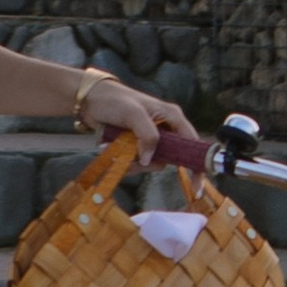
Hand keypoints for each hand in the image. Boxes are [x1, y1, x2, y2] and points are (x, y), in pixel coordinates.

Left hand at [78, 72, 196, 158]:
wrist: (90, 99)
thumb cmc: (114, 100)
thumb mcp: (133, 114)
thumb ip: (147, 135)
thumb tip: (149, 159)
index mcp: (171, 117)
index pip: (191, 143)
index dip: (196, 165)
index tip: (197, 187)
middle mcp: (165, 128)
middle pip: (168, 158)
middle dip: (149, 163)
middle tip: (132, 161)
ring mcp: (150, 137)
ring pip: (150, 162)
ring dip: (132, 162)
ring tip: (111, 148)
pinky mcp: (136, 144)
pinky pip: (137, 161)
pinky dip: (124, 160)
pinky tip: (107, 147)